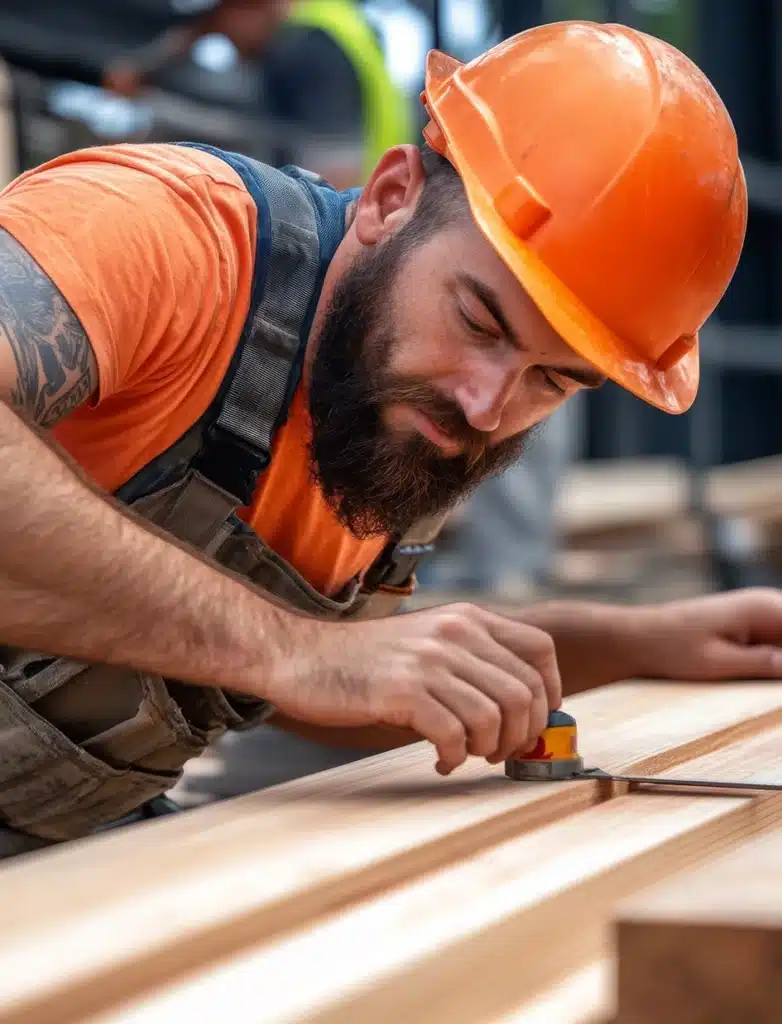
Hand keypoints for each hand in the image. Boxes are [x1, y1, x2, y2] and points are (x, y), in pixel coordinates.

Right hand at [265, 603, 562, 774]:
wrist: (301, 655)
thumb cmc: (366, 660)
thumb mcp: (427, 641)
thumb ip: (471, 661)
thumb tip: (520, 707)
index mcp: (467, 618)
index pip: (540, 650)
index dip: (548, 693)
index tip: (533, 722)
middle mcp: (455, 633)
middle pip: (525, 692)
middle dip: (521, 734)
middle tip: (497, 752)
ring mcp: (429, 661)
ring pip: (495, 717)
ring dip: (488, 749)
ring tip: (465, 755)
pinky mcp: (403, 691)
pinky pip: (455, 736)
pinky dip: (455, 758)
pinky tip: (439, 761)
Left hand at [633, 587, 781, 681]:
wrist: (636, 637)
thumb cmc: (671, 648)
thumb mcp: (720, 663)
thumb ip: (767, 665)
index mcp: (765, 608)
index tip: (776, 669)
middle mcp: (766, 605)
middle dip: (780, 665)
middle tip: (760, 676)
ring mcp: (758, 615)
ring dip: (776, 665)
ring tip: (744, 671)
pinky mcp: (748, 628)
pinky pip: (777, 643)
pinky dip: (774, 661)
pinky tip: (765, 674)